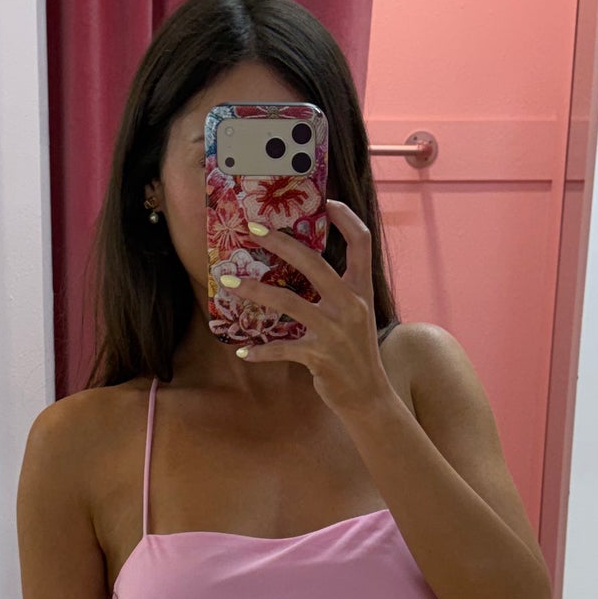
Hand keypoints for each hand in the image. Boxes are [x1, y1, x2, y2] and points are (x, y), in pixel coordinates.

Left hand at [221, 198, 391, 423]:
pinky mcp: (320, 357)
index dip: (346, 217)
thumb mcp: (357, 315)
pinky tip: (242, 351)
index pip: (361, 242)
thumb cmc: (357, 353)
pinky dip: (260, 351)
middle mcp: (351, 305)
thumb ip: (339, 291)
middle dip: (281, 243)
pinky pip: (282, 349)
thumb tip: (306, 265)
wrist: (369, 396)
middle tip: (253, 230)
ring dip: (254, 291)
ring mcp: (335, 331)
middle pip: (314, 263)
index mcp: (362, 290)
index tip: (325, 202)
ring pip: (288, 302)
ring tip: (228, 283)